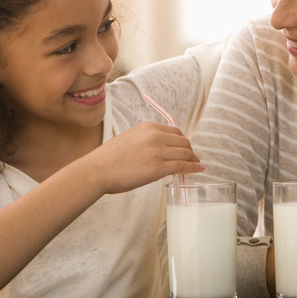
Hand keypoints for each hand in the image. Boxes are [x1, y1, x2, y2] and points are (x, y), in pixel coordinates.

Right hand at [86, 121, 204, 194]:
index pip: (174, 132)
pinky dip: (194, 167)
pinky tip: (199, 169)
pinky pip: (182, 166)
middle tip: (193, 158)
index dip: (183, 141)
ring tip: (197, 164)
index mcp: (147, 127)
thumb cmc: (108, 159)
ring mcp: (157, 152)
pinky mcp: (157, 168)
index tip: (185, 149)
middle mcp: (155, 136)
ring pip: (185, 153)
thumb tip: (158, 150)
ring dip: (194, 159)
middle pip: (183, 141)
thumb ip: (145, 141)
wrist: (97, 170)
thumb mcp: (129, 140)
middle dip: (190, 150)